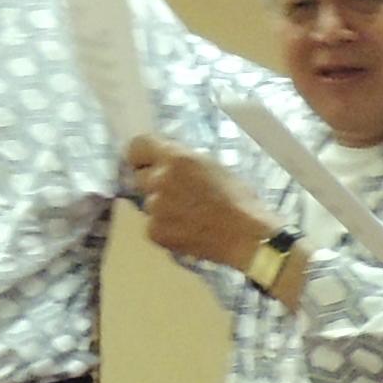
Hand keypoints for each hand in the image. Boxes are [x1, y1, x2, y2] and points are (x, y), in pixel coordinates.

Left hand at [129, 142, 276, 268]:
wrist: (245, 237)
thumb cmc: (238, 199)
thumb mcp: (212, 166)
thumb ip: (183, 162)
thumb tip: (166, 161)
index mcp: (176, 158)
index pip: (137, 146)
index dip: (141, 156)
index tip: (145, 163)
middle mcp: (160, 180)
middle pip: (139, 177)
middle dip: (153, 183)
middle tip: (175, 194)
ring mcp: (154, 208)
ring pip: (149, 203)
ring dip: (162, 208)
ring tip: (190, 217)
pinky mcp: (154, 232)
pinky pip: (152, 226)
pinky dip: (166, 229)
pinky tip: (188, 231)